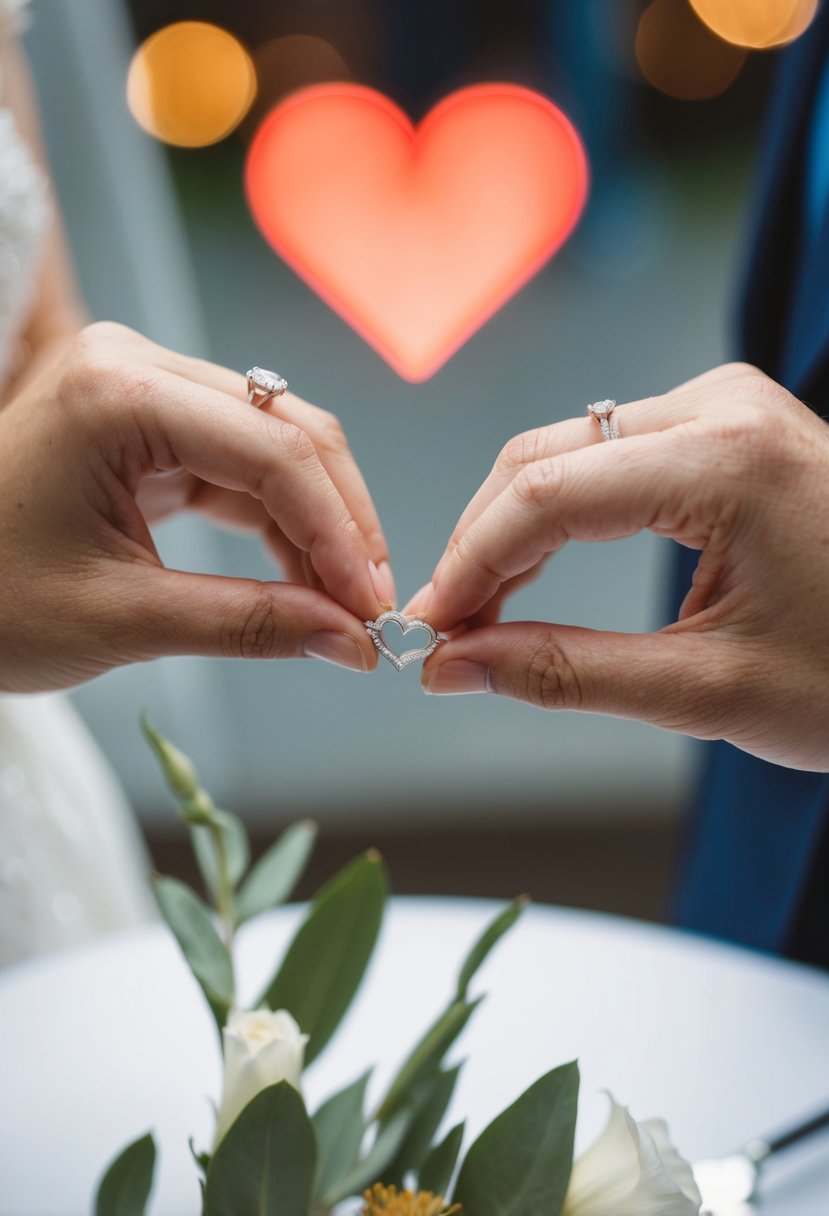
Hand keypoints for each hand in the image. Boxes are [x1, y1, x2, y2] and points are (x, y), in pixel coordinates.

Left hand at [0, 322, 394, 690]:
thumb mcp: (119, 619)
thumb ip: (247, 624)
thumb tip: (350, 640)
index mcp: (116, 393)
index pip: (273, 451)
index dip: (339, 533)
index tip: (373, 609)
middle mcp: (133, 366)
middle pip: (286, 431)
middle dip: (340, 522)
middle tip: (372, 608)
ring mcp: (139, 390)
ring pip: (272, 447)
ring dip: (316, 525)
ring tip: (343, 604)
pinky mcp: (143, 424)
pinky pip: (236, 466)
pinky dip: (276, 524)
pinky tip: (303, 578)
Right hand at [409, 363, 828, 770]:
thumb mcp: (707, 690)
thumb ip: (566, 672)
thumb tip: (455, 665)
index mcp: (729, 458)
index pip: (545, 493)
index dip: (468, 564)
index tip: (428, 631)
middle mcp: (723, 406)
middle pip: (543, 457)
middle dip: (482, 545)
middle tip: (447, 632)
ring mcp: (726, 407)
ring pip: (567, 451)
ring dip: (513, 530)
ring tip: (481, 614)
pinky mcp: (726, 427)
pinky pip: (608, 456)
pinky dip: (559, 515)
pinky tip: (532, 573)